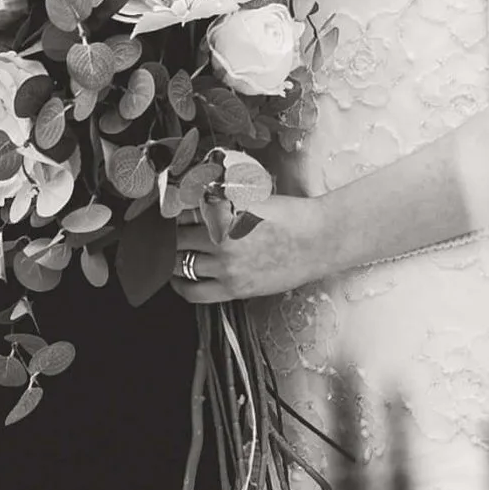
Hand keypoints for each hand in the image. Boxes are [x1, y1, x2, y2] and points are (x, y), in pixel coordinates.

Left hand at [168, 190, 341, 304]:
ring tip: (176, 251)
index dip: (173, 211)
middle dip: (172, 234)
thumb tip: (193, 200)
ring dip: (175, 256)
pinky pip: (194, 291)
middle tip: (171, 232)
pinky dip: (180, 284)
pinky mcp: (234, 288)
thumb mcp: (250, 198)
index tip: (171, 211)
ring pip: (181, 263)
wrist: (318, 240)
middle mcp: (220, 238)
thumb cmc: (289, 216)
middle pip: (176, 238)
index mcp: (224, 210)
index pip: (180, 211)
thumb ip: (220, 201)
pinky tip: (178, 277)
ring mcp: (226, 266)